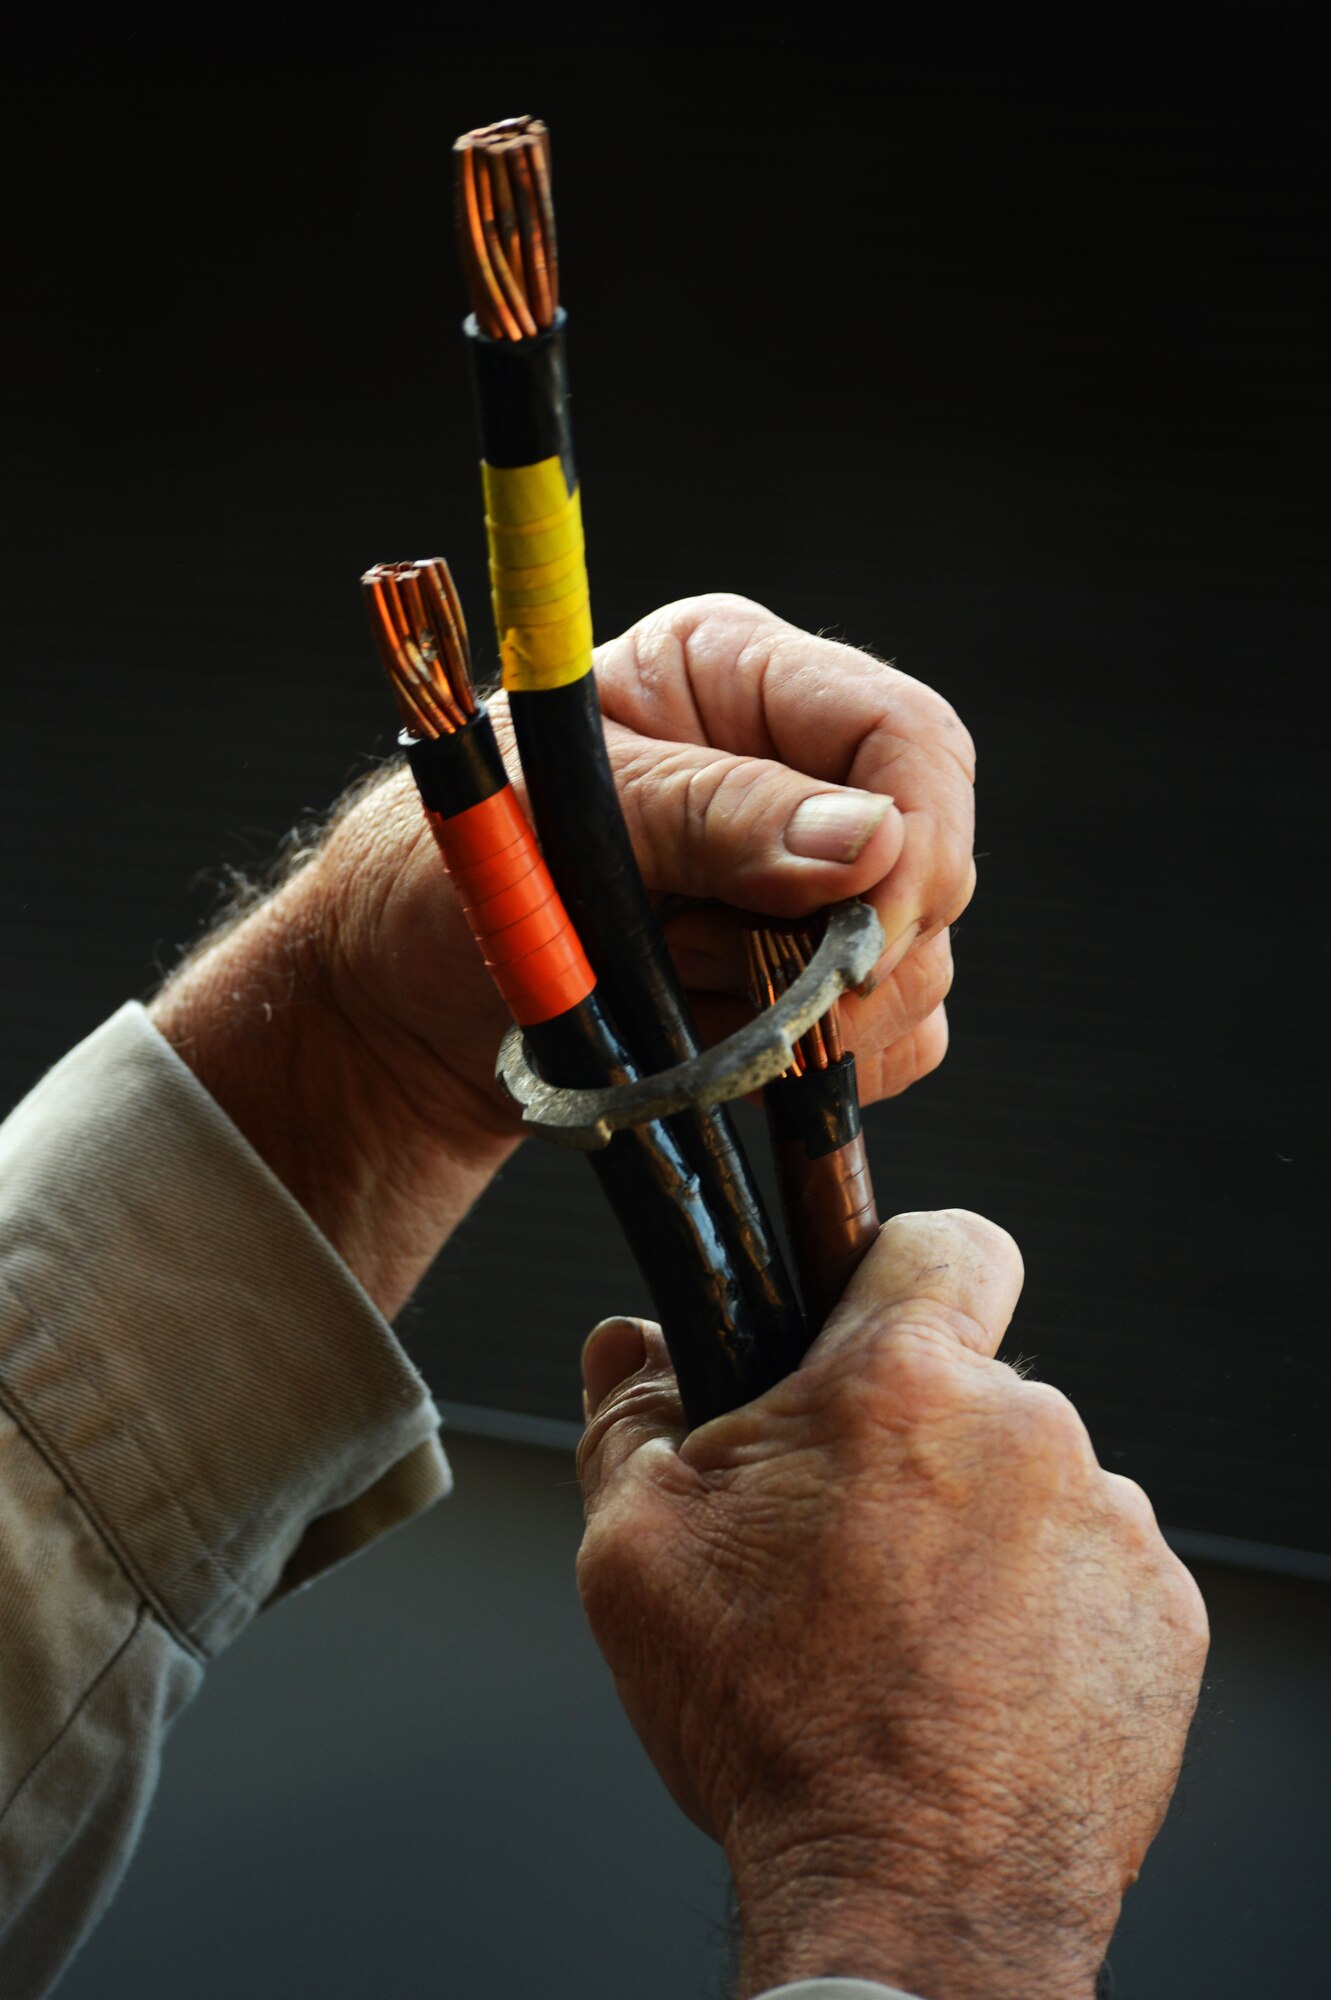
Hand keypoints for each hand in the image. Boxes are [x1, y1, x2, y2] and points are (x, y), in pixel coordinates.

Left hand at [153, 595, 972, 1313]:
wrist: (404, 1001)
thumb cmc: (444, 876)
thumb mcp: (552, 826)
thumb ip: (710, 819)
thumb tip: (872, 842)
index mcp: (736, 679)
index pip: (907, 736)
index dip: (914, 839)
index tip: (858, 940)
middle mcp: (796, 769)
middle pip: (934, 858)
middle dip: (849, 952)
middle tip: (710, 978)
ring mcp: (814, 883)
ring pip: (922, 963)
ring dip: (809, 1016)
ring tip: (670, 992)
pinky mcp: (815, 979)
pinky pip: (898, 1040)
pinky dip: (819, 1067)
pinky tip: (712, 1042)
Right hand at [577, 1211, 1208, 1999]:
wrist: (906, 1898)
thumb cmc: (770, 1727)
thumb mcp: (637, 1554)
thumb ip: (630, 1417)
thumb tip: (627, 1343)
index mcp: (899, 1386)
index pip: (943, 1242)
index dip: (899, 1268)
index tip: (871, 1320)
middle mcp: (1026, 1431)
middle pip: (972, 1384)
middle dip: (913, 1436)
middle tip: (844, 1538)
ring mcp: (1110, 1527)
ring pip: (1034, 1480)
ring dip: (981, 1526)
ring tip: (910, 1631)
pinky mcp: (1162, 1619)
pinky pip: (1095, 1569)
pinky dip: (1045, 1605)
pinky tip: (977, 1676)